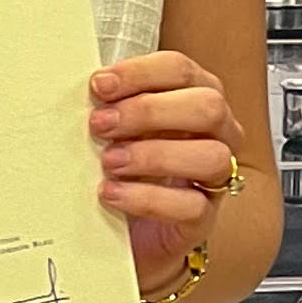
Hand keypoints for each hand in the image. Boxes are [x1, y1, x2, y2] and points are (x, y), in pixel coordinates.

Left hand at [87, 47, 241, 290]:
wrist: (125, 232)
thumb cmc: (123, 167)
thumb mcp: (116, 129)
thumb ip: (109, 105)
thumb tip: (83, 89)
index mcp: (195, 96)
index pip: (180, 70)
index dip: (140, 73)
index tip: (99, 85)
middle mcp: (217, 132)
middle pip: (207, 106)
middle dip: (149, 111)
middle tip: (101, 124)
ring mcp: (215, 176)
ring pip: (210, 156)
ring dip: (154, 154)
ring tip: (109, 162)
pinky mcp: (203, 218)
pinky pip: (191, 205)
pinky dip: (146, 197)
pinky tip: (112, 194)